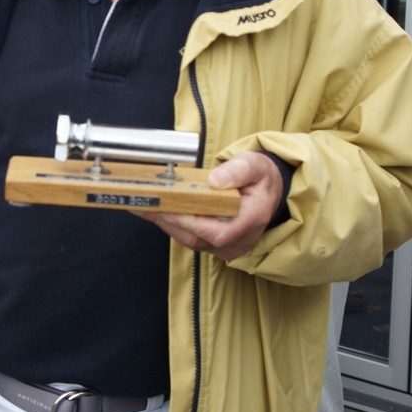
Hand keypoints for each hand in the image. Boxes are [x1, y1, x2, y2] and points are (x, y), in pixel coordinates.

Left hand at [139, 150, 282, 260]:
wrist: (267, 191)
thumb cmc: (260, 178)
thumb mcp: (254, 165)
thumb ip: (237, 170)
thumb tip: (215, 180)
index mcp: (252, 220)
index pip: (219, 232)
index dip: (191, 223)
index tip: (168, 210)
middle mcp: (239, 239)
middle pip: (198, 239)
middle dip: (169, 221)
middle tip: (145, 204)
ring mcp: (228, 246)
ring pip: (190, 240)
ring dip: (166, 223)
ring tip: (144, 205)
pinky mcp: (216, 246)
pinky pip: (190, 239)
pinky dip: (173, 225)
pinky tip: (158, 211)